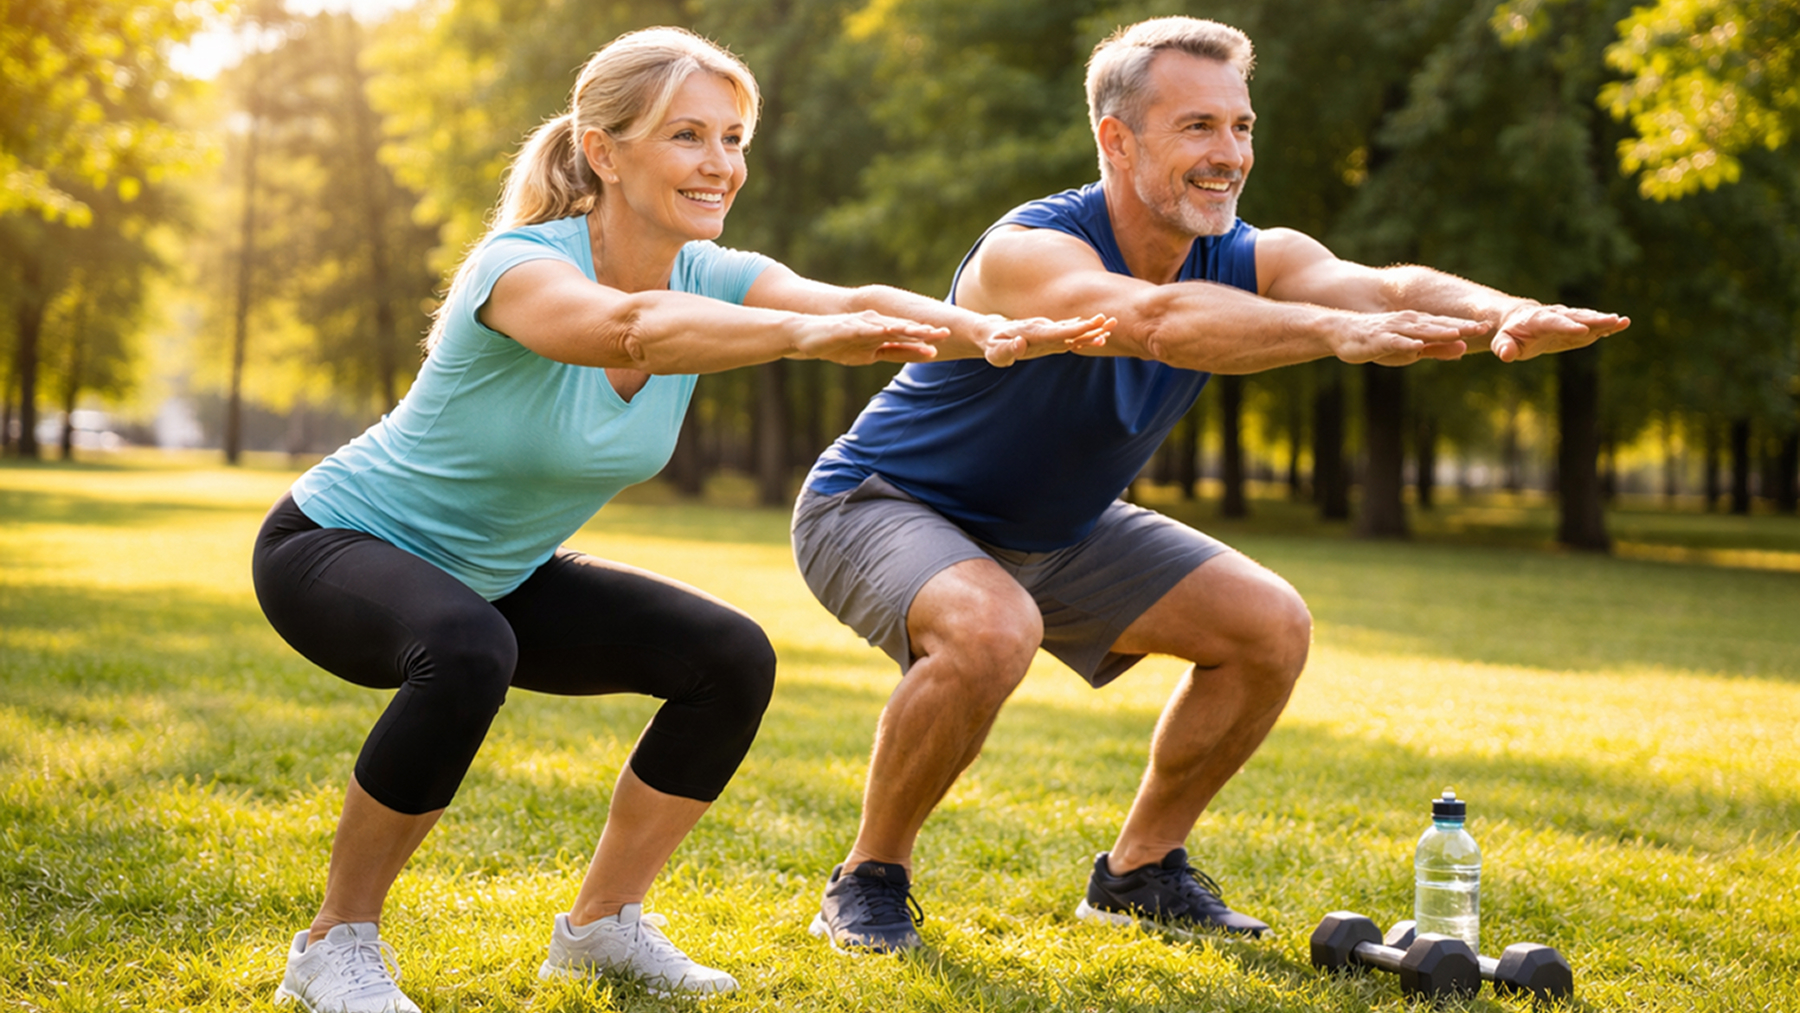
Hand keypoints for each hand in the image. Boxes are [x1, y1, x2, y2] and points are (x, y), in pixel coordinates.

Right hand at [792, 309, 947, 365]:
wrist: (806, 336)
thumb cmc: (838, 345)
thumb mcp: (869, 354)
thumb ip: (892, 352)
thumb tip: (917, 354)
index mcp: (882, 333)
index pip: (908, 337)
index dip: (927, 339)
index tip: (948, 340)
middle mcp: (876, 325)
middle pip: (904, 329)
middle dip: (925, 331)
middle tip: (947, 333)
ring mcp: (862, 324)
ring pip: (889, 326)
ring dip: (907, 328)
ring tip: (924, 331)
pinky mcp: (847, 327)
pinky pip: (864, 329)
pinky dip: (877, 330)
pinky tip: (888, 330)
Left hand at [976, 313, 1113, 366]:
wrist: (990, 334)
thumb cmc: (992, 346)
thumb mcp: (995, 353)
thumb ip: (1007, 350)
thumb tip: (1020, 344)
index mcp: (1034, 334)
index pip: (1058, 332)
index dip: (1075, 329)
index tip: (1092, 325)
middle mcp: (1044, 329)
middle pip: (1071, 328)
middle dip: (1091, 326)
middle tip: (1111, 321)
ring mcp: (1048, 331)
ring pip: (1073, 329)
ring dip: (1092, 328)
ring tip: (1112, 325)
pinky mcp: (1049, 335)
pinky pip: (1069, 333)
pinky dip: (1083, 332)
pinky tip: (1097, 333)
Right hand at [1332, 310, 1484, 365]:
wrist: (1342, 332)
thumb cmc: (1378, 342)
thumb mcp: (1411, 350)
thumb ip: (1436, 349)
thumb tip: (1464, 349)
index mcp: (1419, 324)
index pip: (1447, 324)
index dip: (1468, 326)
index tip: (1490, 326)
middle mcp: (1409, 322)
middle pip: (1438, 325)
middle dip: (1460, 326)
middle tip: (1483, 327)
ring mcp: (1393, 330)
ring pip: (1419, 331)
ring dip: (1438, 332)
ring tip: (1457, 332)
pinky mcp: (1378, 340)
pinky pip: (1394, 342)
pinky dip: (1406, 343)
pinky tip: (1416, 345)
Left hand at [1491, 304, 1629, 361]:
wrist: (1520, 320)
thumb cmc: (1510, 334)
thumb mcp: (1502, 342)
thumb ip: (1504, 347)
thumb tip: (1506, 355)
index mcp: (1539, 320)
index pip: (1555, 322)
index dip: (1568, 326)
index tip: (1582, 330)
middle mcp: (1557, 316)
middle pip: (1578, 317)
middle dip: (1595, 319)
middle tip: (1613, 319)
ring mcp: (1569, 320)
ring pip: (1588, 318)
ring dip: (1605, 320)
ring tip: (1623, 321)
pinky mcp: (1577, 326)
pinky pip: (1592, 325)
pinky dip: (1606, 326)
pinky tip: (1621, 325)